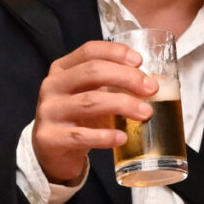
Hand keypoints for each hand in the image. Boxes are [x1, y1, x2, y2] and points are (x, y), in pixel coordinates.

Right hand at [30, 40, 153, 188]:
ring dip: (123, 105)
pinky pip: (81, 135)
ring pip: (90, 102)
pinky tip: (122, 138)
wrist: (50, 152)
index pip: (90, 51)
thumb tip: (154, 82)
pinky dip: (105, 136)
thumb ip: (113, 85)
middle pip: (92, 72)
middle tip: (151, 88)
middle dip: (126, 77)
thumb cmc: (77, 119)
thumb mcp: (90, 95)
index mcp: (62, 69)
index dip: (116, 52)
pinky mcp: (50, 138)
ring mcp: (49, 112)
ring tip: (146, 113)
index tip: (140, 61)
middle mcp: (52, 86)